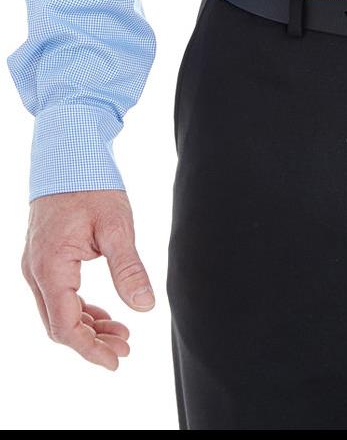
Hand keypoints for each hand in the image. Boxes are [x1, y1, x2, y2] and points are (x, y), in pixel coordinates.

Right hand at [20, 188, 155, 368]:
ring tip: (121, 334)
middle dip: (91, 342)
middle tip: (125, 348)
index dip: (90, 349)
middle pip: (58, 325)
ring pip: (57, 311)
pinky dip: (79, 308)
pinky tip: (103, 313)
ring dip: (86, 326)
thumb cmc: (91, 183)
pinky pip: (57, 294)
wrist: (67, 152)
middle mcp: (34, 270)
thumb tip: (145, 308)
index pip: (65, 326)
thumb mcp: (117, 226)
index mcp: (50, 267)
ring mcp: (35, 264)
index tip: (116, 360)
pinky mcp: (43, 257)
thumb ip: (128, 269)